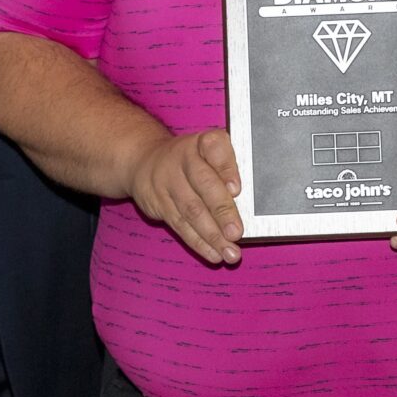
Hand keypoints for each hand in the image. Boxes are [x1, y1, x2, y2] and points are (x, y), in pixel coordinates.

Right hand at [131, 129, 243, 265]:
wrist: (145, 159)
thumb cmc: (192, 159)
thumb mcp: (208, 152)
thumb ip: (229, 171)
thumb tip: (252, 204)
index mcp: (203, 142)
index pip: (215, 148)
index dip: (226, 168)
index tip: (236, 189)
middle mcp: (183, 158)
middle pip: (204, 184)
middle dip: (222, 212)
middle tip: (237, 233)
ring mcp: (168, 181)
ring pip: (191, 210)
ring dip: (212, 235)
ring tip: (230, 252)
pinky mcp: (158, 203)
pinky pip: (180, 225)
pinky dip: (199, 243)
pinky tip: (213, 254)